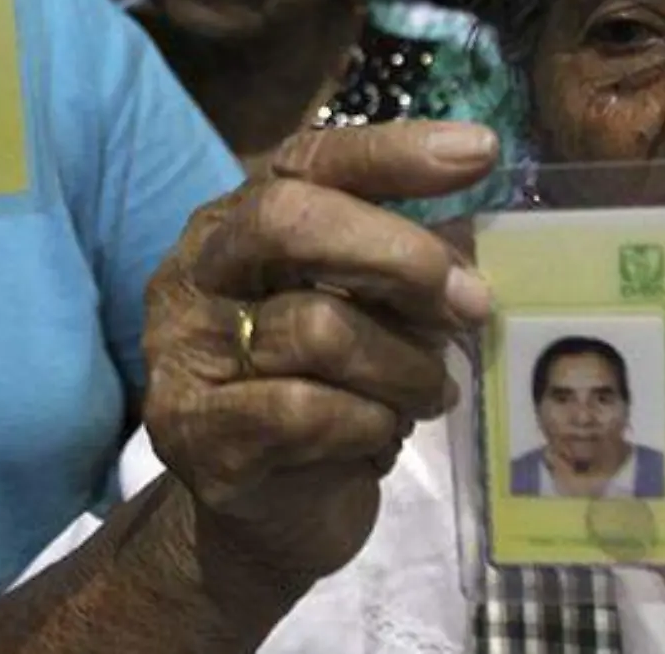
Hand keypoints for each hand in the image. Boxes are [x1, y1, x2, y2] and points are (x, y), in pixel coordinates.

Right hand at [144, 121, 498, 581]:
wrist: (271, 514)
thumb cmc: (330, 394)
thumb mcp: (370, 314)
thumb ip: (406, 267)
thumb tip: (476, 236)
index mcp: (237, 224)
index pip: (309, 160)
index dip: (392, 151)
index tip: (479, 151)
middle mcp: (196, 273)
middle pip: (288, 219)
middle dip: (397, 254)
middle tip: (469, 302)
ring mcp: (185, 352)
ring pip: (316, 326)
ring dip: (402, 365)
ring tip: (427, 392)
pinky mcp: (195, 432)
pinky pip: (307, 411)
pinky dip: (368, 425)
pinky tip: (379, 437)